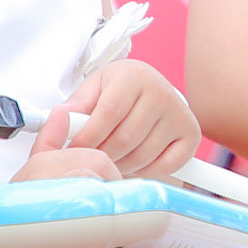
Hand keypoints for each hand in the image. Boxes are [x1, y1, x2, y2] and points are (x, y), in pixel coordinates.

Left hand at [40, 59, 201, 179]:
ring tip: (109, 160)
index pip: (108, 114)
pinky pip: (165, 165)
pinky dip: (146, 171)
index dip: (87, 138)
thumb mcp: (93, 89)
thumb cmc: (117, 91)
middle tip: (90, 160)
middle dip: (102, 156)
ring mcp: (179, 114)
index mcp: (134, 76)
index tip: (72, 152)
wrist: (149, 89)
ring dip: (121, 166)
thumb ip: (74, 106)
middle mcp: (161, 92)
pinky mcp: (191, 134)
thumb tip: (57, 120)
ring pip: (143, 155)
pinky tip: (133, 162)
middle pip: (125, 138)